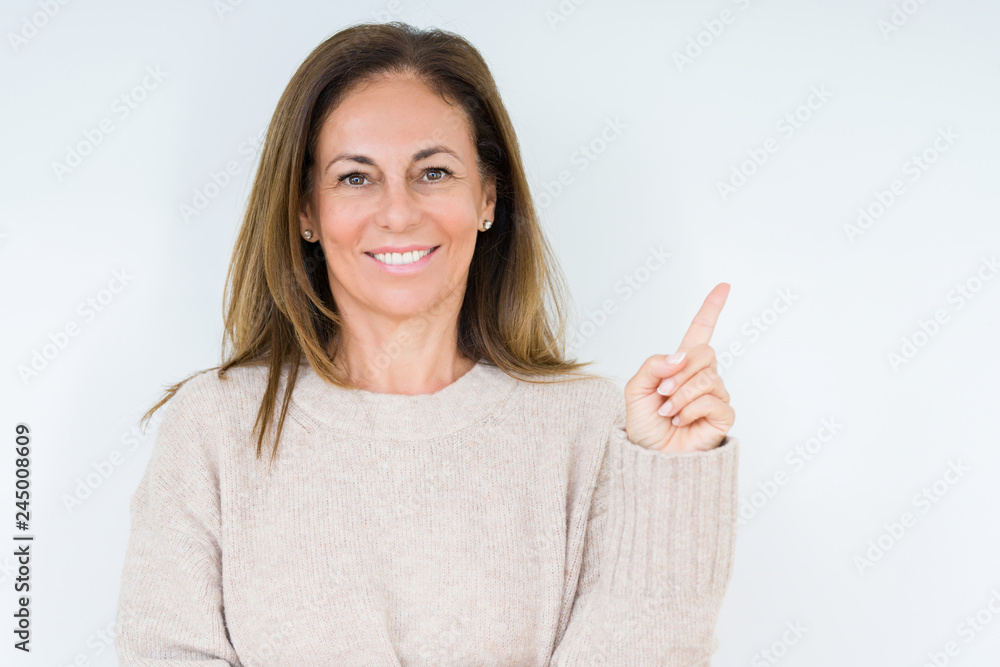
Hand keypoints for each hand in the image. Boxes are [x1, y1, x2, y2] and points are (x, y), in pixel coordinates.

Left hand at [623, 283, 734, 452]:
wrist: (650, 457)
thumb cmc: (644, 425)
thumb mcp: (635, 388)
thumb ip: (653, 365)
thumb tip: (679, 356)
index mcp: (681, 365)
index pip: (701, 331)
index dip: (711, 309)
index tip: (724, 287)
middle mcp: (702, 377)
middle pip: (706, 353)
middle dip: (680, 371)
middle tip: (663, 392)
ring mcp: (715, 396)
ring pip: (707, 378)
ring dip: (681, 395)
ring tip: (668, 411)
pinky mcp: (723, 416)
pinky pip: (712, 401)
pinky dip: (689, 410)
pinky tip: (680, 421)